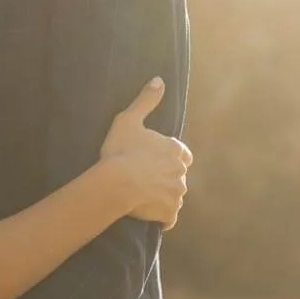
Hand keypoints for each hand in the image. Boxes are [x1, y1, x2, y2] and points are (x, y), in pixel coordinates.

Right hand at [100, 77, 191, 228]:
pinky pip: (170, 217)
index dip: (170, 159)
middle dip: (167, 178)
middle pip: (178, 176)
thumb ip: (146, 100)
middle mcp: (182, 172)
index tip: (156, 162)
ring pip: (175, 196)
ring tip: (145, 199)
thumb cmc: (121, 151)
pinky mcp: (170, 212)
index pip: (183, 155)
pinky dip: (163, 218)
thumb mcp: (129, 119)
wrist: (116, 183)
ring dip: (165, 198)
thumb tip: (159, 80)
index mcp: (175, 150)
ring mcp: (177, 194)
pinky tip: (151, 216)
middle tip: (146, 180)